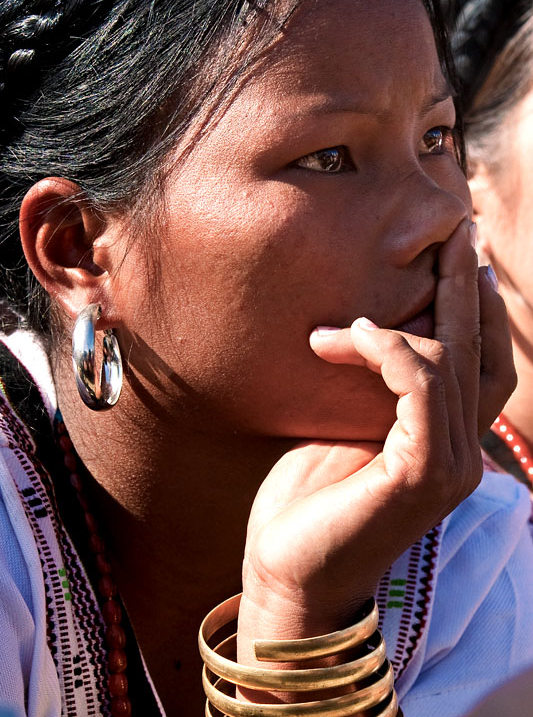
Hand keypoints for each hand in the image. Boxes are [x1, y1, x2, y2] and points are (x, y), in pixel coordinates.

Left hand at [237, 220, 514, 692]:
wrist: (289, 574)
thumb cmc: (308, 503)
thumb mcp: (344, 431)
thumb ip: (372, 389)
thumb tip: (372, 329)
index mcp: (445, 443)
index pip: (481, 365)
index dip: (477, 309)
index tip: (459, 256)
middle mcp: (462, 455)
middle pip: (482, 354)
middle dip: (468, 288)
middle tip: (457, 232)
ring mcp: (448, 468)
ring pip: (451, 362)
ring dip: (407, 319)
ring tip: (369, 300)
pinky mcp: (421, 475)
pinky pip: (420, 386)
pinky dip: (387, 350)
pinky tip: (346, 338)